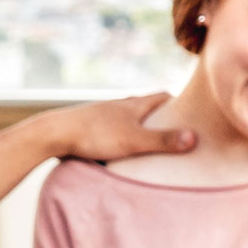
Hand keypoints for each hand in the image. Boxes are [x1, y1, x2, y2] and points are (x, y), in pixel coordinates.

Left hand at [38, 92, 190, 162]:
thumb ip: (163, 141)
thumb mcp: (134, 140)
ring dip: (139, 128)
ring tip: (149, 145)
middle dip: (160, 117)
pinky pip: (112, 130)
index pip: (163, 96)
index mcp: (134, 103)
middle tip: (174, 133)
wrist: (53, 134)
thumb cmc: (94, 135)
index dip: (178, 103)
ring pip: (128, 118)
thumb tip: (195, 138)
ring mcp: (103, 115)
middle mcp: (119, 105)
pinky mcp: (89, 127)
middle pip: (146, 107)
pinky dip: (121, 137)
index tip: (191, 116)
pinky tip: (120, 151)